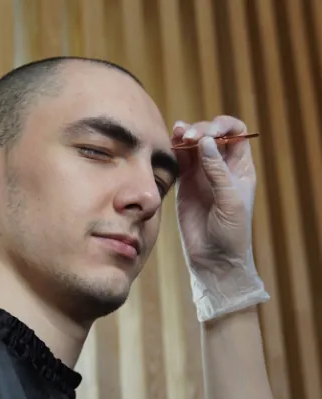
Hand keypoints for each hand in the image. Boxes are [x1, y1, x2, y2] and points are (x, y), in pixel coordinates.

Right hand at [171, 116, 268, 321]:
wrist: (214, 258)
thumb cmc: (232, 232)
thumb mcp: (230, 200)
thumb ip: (217, 171)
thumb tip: (206, 141)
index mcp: (240, 168)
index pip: (236, 134)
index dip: (224, 126)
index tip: (209, 132)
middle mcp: (221, 167)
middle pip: (212, 135)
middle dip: (201, 130)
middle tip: (190, 137)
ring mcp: (201, 175)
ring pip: (194, 145)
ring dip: (186, 134)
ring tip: (178, 132)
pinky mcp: (185, 184)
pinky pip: (180, 160)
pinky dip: (175, 149)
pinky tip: (171, 141)